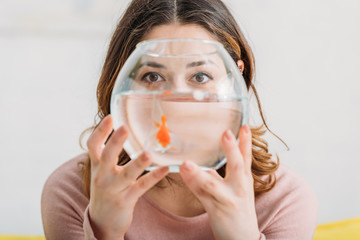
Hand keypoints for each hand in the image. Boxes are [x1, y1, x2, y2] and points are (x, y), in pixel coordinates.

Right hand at [87, 115, 168, 239]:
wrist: (102, 220)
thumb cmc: (106, 189)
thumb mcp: (101, 170)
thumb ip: (108, 153)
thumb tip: (120, 128)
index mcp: (97, 166)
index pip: (93, 145)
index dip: (100, 131)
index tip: (111, 117)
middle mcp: (102, 176)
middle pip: (107, 157)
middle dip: (115, 142)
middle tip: (125, 128)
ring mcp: (113, 189)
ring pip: (126, 175)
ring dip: (137, 164)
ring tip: (148, 153)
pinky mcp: (125, 200)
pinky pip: (141, 187)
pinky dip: (153, 178)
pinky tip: (165, 169)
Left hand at [179, 125, 260, 239]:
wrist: (243, 238)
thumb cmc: (237, 209)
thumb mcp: (237, 189)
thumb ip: (223, 174)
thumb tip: (207, 159)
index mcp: (245, 180)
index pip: (247, 158)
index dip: (246, 141)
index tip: (245, 125)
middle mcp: (239, 188)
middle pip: (237, 166)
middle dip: (232, 149)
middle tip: (226, 133)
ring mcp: (228, 200)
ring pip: (212, 184)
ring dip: (199, 173)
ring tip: (186, 163)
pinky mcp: (217, 210)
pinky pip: (201, 195)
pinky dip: (191, 183)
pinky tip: (182, 173)